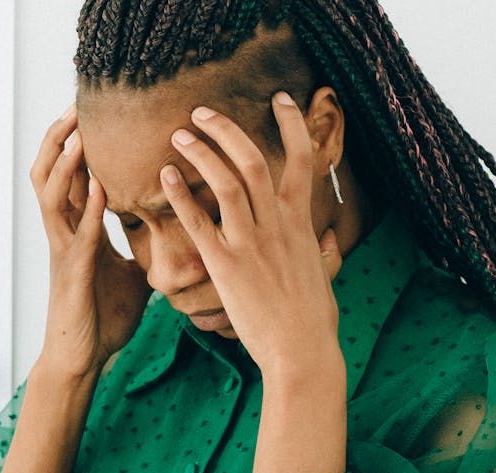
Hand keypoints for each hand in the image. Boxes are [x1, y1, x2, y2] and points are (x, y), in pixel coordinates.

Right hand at [29, 104, 152, 379]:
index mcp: (79, 231)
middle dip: (60, 138)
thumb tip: (176, 229)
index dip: (76, 142)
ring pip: (51, 196)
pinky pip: (77, 235)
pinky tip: (100, 187)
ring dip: (66, 163)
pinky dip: (87, 209)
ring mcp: (64, 252)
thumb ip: (143, 246)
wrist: (83, 359)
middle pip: (50, 173)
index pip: (72, 176)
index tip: (91, 110)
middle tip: (77, 105)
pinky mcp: (72, 274)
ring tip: (80, 132)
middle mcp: (66, 234)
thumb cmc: (103, 318)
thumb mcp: (131, 273)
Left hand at [160, 91, 343, 374]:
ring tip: (181, 135)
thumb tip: (329, 240)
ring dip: (202, 152)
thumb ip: (324, 253)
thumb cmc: (314, 321)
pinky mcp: (226, 266)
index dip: (291, 124)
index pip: (302, 158)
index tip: (279, 99)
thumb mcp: (325, 278)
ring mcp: (251, 243)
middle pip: (254, 160)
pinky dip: (182, 195)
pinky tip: (166, 176)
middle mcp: (278, 225)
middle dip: (227, 129)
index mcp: (302, 223)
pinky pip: (200, 222)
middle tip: (202, 112)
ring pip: (228, 181)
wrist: (302, 351)